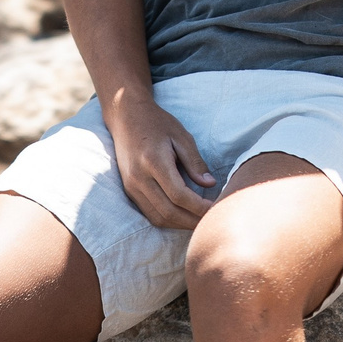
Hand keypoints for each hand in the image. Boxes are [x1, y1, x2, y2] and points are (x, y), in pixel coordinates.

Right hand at [105, 100, 218, 229]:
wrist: (126, 117)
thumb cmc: (157, 123)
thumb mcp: (181, 136)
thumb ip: (195, 162)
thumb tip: (210, 185)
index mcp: (153, 161)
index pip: (179, 195)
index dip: (199, 206)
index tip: (217, 208)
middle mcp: (139, 177)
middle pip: (169, 211)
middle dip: (193, 221)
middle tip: (213, 219)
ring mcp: (131, 186)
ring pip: (158, 217)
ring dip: (181, 224)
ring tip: (200, 221)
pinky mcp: (129, 190)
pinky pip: (150, 214)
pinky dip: (168, 220)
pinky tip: (184, 217)